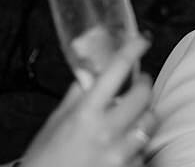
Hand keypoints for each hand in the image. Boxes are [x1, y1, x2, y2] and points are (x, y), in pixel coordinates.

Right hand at [21, 35, 155, 166]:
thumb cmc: (45, 160)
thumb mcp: (55, 122)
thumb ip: (77, 96)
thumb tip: (90, 73)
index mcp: (85, 114)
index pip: (115, 71)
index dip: (132, 49)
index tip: (141, 40)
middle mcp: (105, 131)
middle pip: (143, 95)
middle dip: (142, 87)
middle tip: (136, 86)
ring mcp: (119, 152)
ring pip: (149, 121)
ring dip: (142, 117)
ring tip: (127, 121)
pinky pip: (144, 149)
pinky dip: (136, 145)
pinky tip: (120, 147)